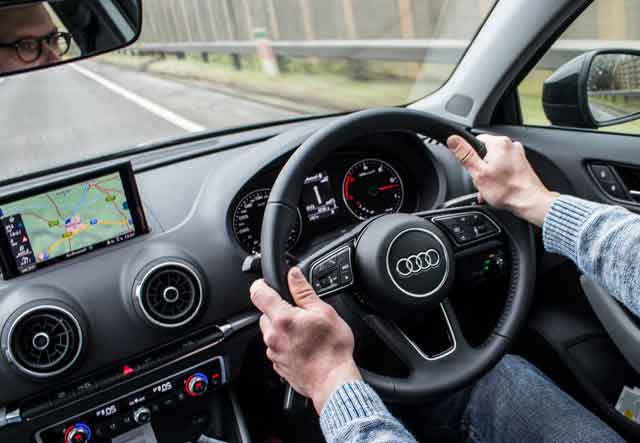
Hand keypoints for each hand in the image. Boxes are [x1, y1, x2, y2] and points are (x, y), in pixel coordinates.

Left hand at [250, 267, 361, 413]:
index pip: (258, 293)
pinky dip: (287, 345)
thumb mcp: (323, 311)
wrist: (333, 382)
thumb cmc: (332, 349)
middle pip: (265, 314)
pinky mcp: (278, 365)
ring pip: (271, 332)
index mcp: (282, 318)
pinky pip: (277, 348)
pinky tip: (305, 347)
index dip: (261, 284)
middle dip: (279, 310)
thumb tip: (293, 275)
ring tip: (306, 333)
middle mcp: (273, 336)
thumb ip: (304, 291)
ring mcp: (274, 352)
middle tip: (300, 314)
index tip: (266, 283)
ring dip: (283, 329)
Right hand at [446, 134, 559, 225]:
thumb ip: (465, 154)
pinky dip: (500, 177)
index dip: (470, 157)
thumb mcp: (478, 173)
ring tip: (491, 188)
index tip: (473, 169)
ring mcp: (518, 155)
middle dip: (481, 168)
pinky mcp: (522, 165)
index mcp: (498, 143)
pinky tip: (499, 189)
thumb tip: (453, 139)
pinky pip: (504, 168)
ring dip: (489, 174)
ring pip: (495, 162)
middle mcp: (510, 145)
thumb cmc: (507, 190)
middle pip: (485, 153)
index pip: (475, 141)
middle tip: (482, 182)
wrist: (530, 202)